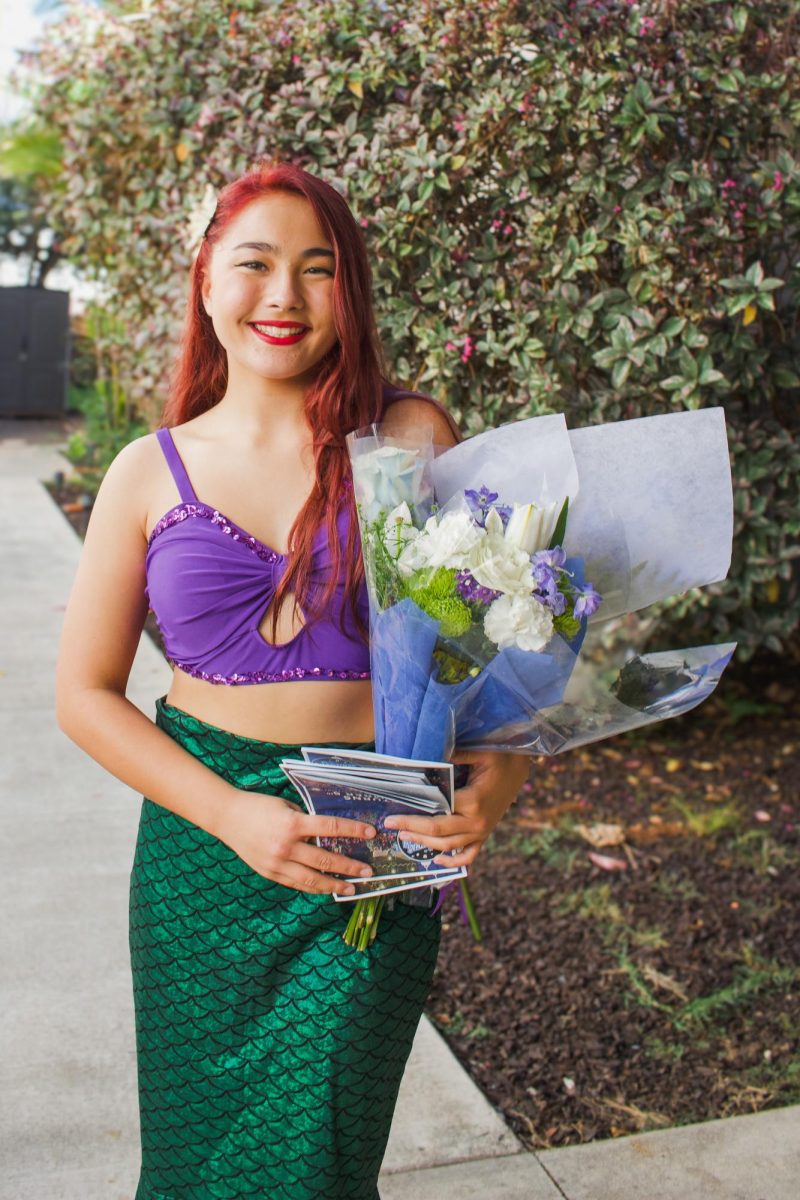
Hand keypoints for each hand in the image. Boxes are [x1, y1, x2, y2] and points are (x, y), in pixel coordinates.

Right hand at [215, 788, 376, 895]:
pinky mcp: (270, 873)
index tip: (370, 833)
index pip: (331, 828)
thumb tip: (327, 832)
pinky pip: (296, 884)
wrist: (227, 817)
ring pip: (311, 879)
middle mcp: (286, 846)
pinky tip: (326, 888)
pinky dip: (313, 887)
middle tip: (367, 871)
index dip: (353, 830)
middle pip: (325, 859)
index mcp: (293, 824)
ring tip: (351, 889)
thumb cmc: (259, 806)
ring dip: (334, 885)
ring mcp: (277, 863)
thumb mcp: (287, 806)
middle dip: (349, 867)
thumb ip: (305, 821)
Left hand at [383, 750, 529, 867]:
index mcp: (473, 801)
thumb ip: (452, 756)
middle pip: (438, 832)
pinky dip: (453, 861)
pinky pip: (468, 855)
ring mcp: (482, 831)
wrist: (521, 768)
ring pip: (449, 846)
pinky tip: (437, 861)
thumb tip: (424, 760)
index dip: (412, 816)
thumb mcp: (478, 752)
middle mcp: (477, 821)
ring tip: (404, 837)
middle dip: (411, 830)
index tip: (391, 815)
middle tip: (390, 826)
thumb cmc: (500, 757)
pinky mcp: (484, 834)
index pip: (436, 813)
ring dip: (425, 844)